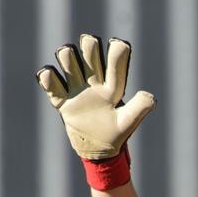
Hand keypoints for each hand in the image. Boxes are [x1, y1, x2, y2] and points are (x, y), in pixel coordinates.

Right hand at [36, 34, 154, 159]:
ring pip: (67, 57)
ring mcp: (76, 88)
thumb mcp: (128, 122)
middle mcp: (93, 81)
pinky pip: (49, 81)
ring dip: (68, 60)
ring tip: (73, 76)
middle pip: (88, 49)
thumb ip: (139, 108)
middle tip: (92, 68)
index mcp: (112, 87)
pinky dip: (48, 78)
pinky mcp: (61, 99)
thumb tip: (149, 96)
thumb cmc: (115, 134)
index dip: (117, 52)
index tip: (120, 46)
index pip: (115, 62)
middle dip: (89, 49)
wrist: (96, 149)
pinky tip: (51, 78)